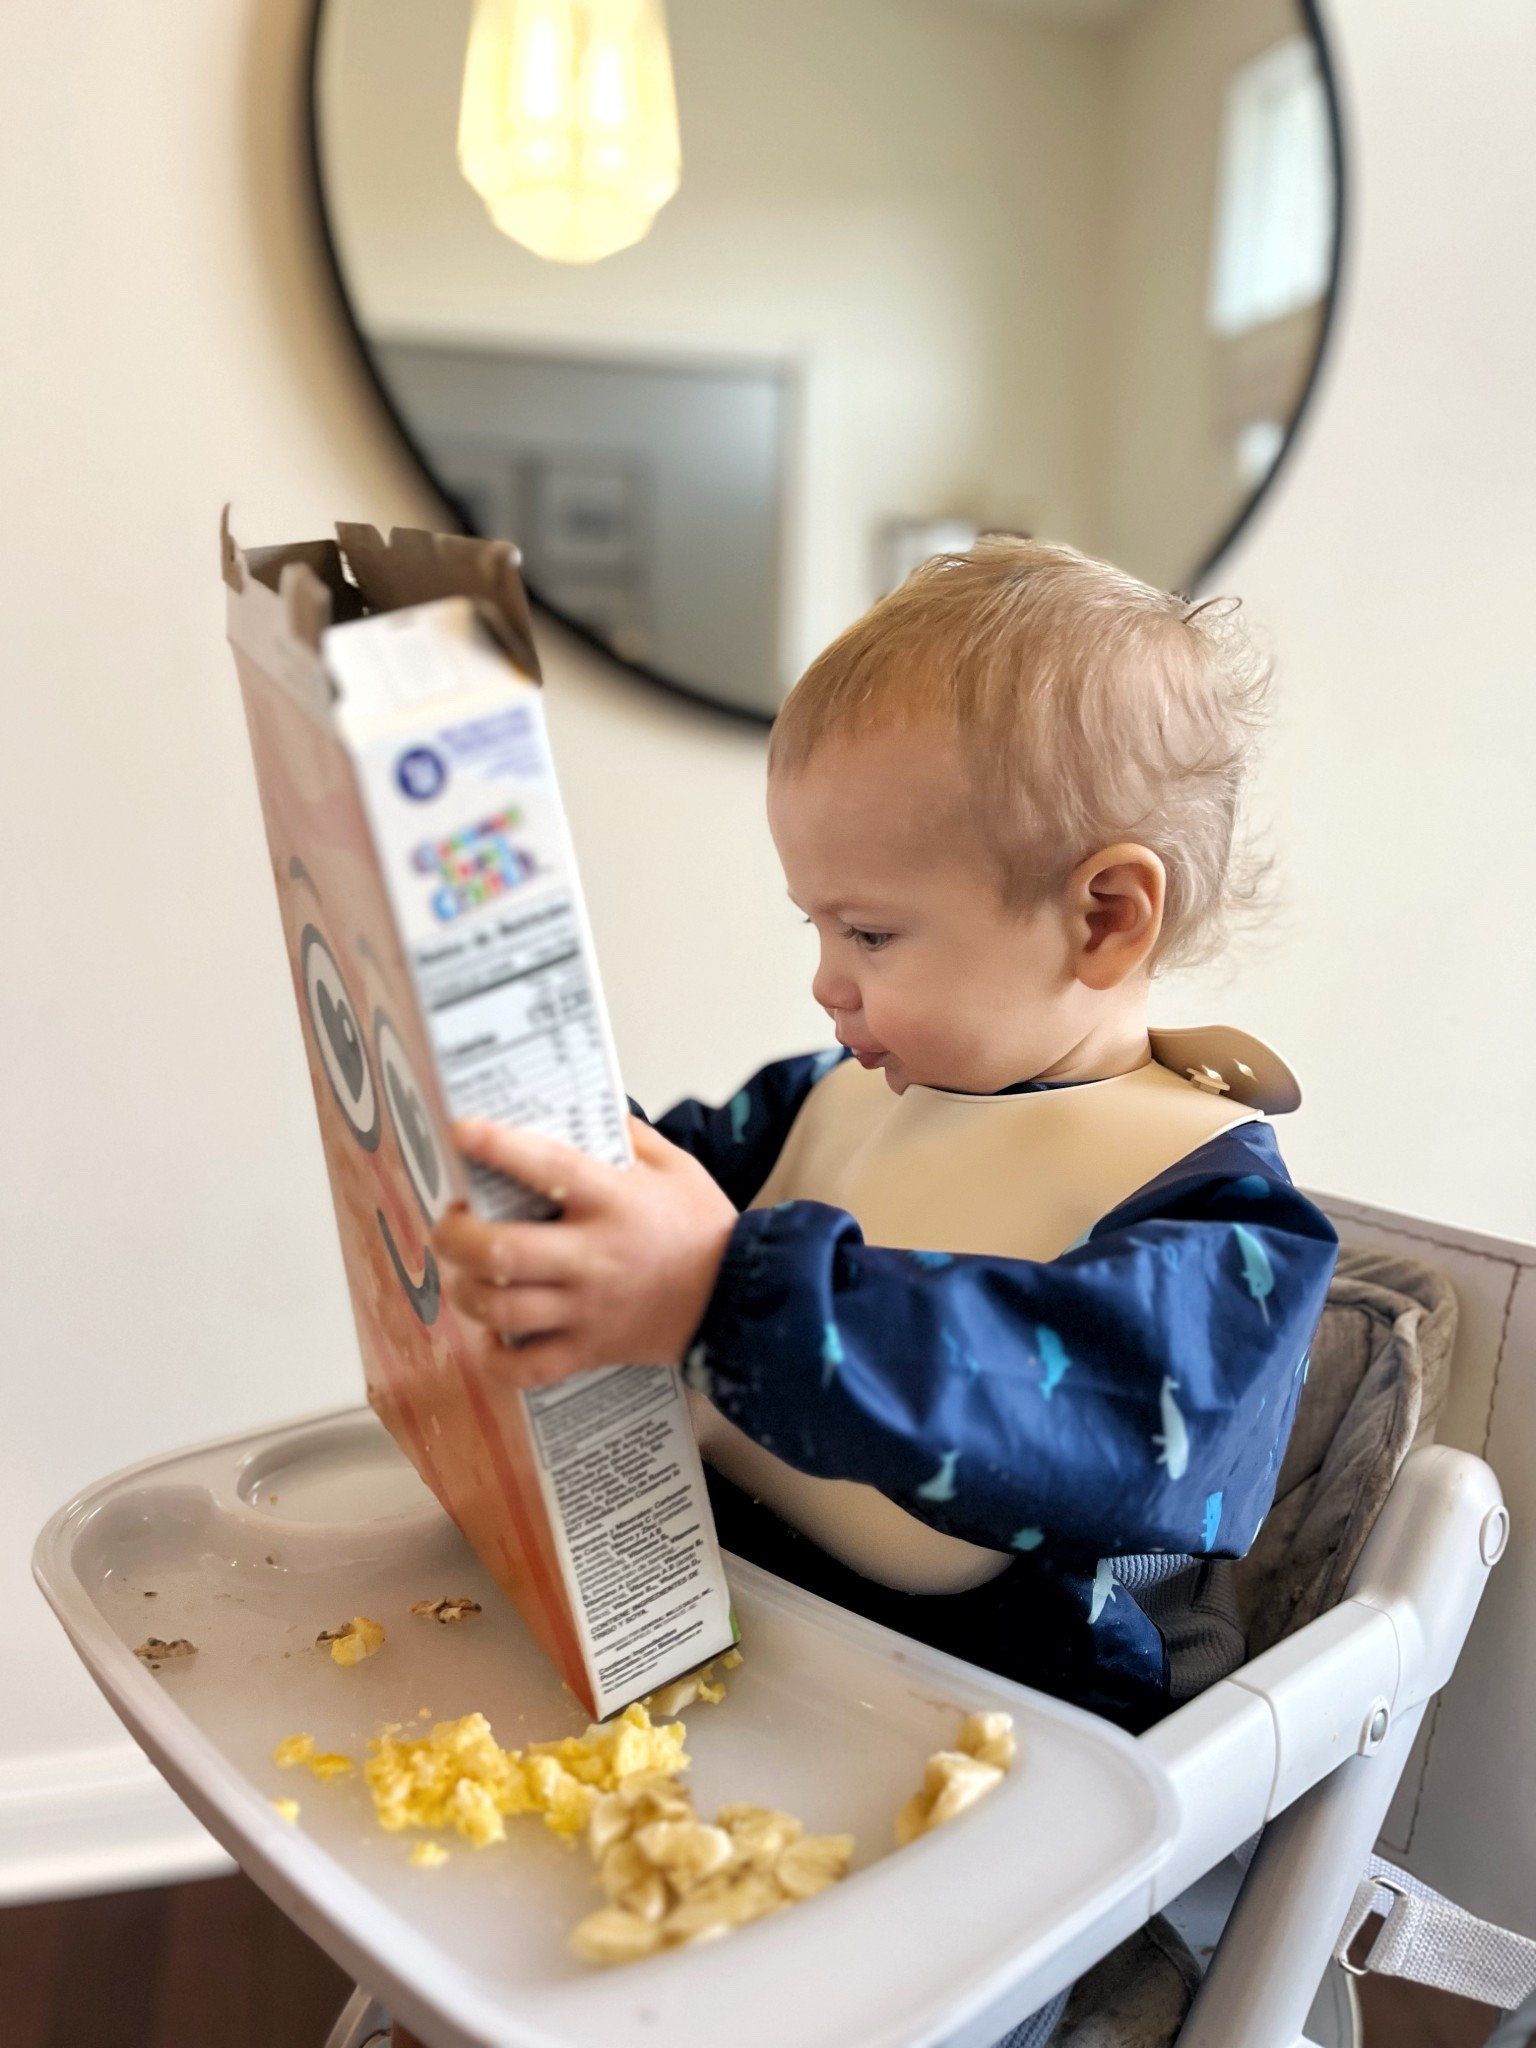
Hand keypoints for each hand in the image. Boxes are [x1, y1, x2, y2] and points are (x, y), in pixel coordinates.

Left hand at [432, 1116, 738, 1386]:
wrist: (740, 1298)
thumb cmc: (701, 1228)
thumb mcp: (674, 1166)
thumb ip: (625, 1136)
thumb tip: (577, 1110)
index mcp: (614, 1202)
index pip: (548, 1169)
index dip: (499, 1148)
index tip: (463, 1131)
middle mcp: (593, 1257)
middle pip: (502, 1251)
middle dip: (456, 1235)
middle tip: (450, 1222)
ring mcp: (587, 1309)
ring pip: (501, 1309)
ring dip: (466, 1290)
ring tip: (464, 1273)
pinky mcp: (590, 1349)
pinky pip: (527, 1367)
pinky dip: (496, 1357)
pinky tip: (491, 1334)